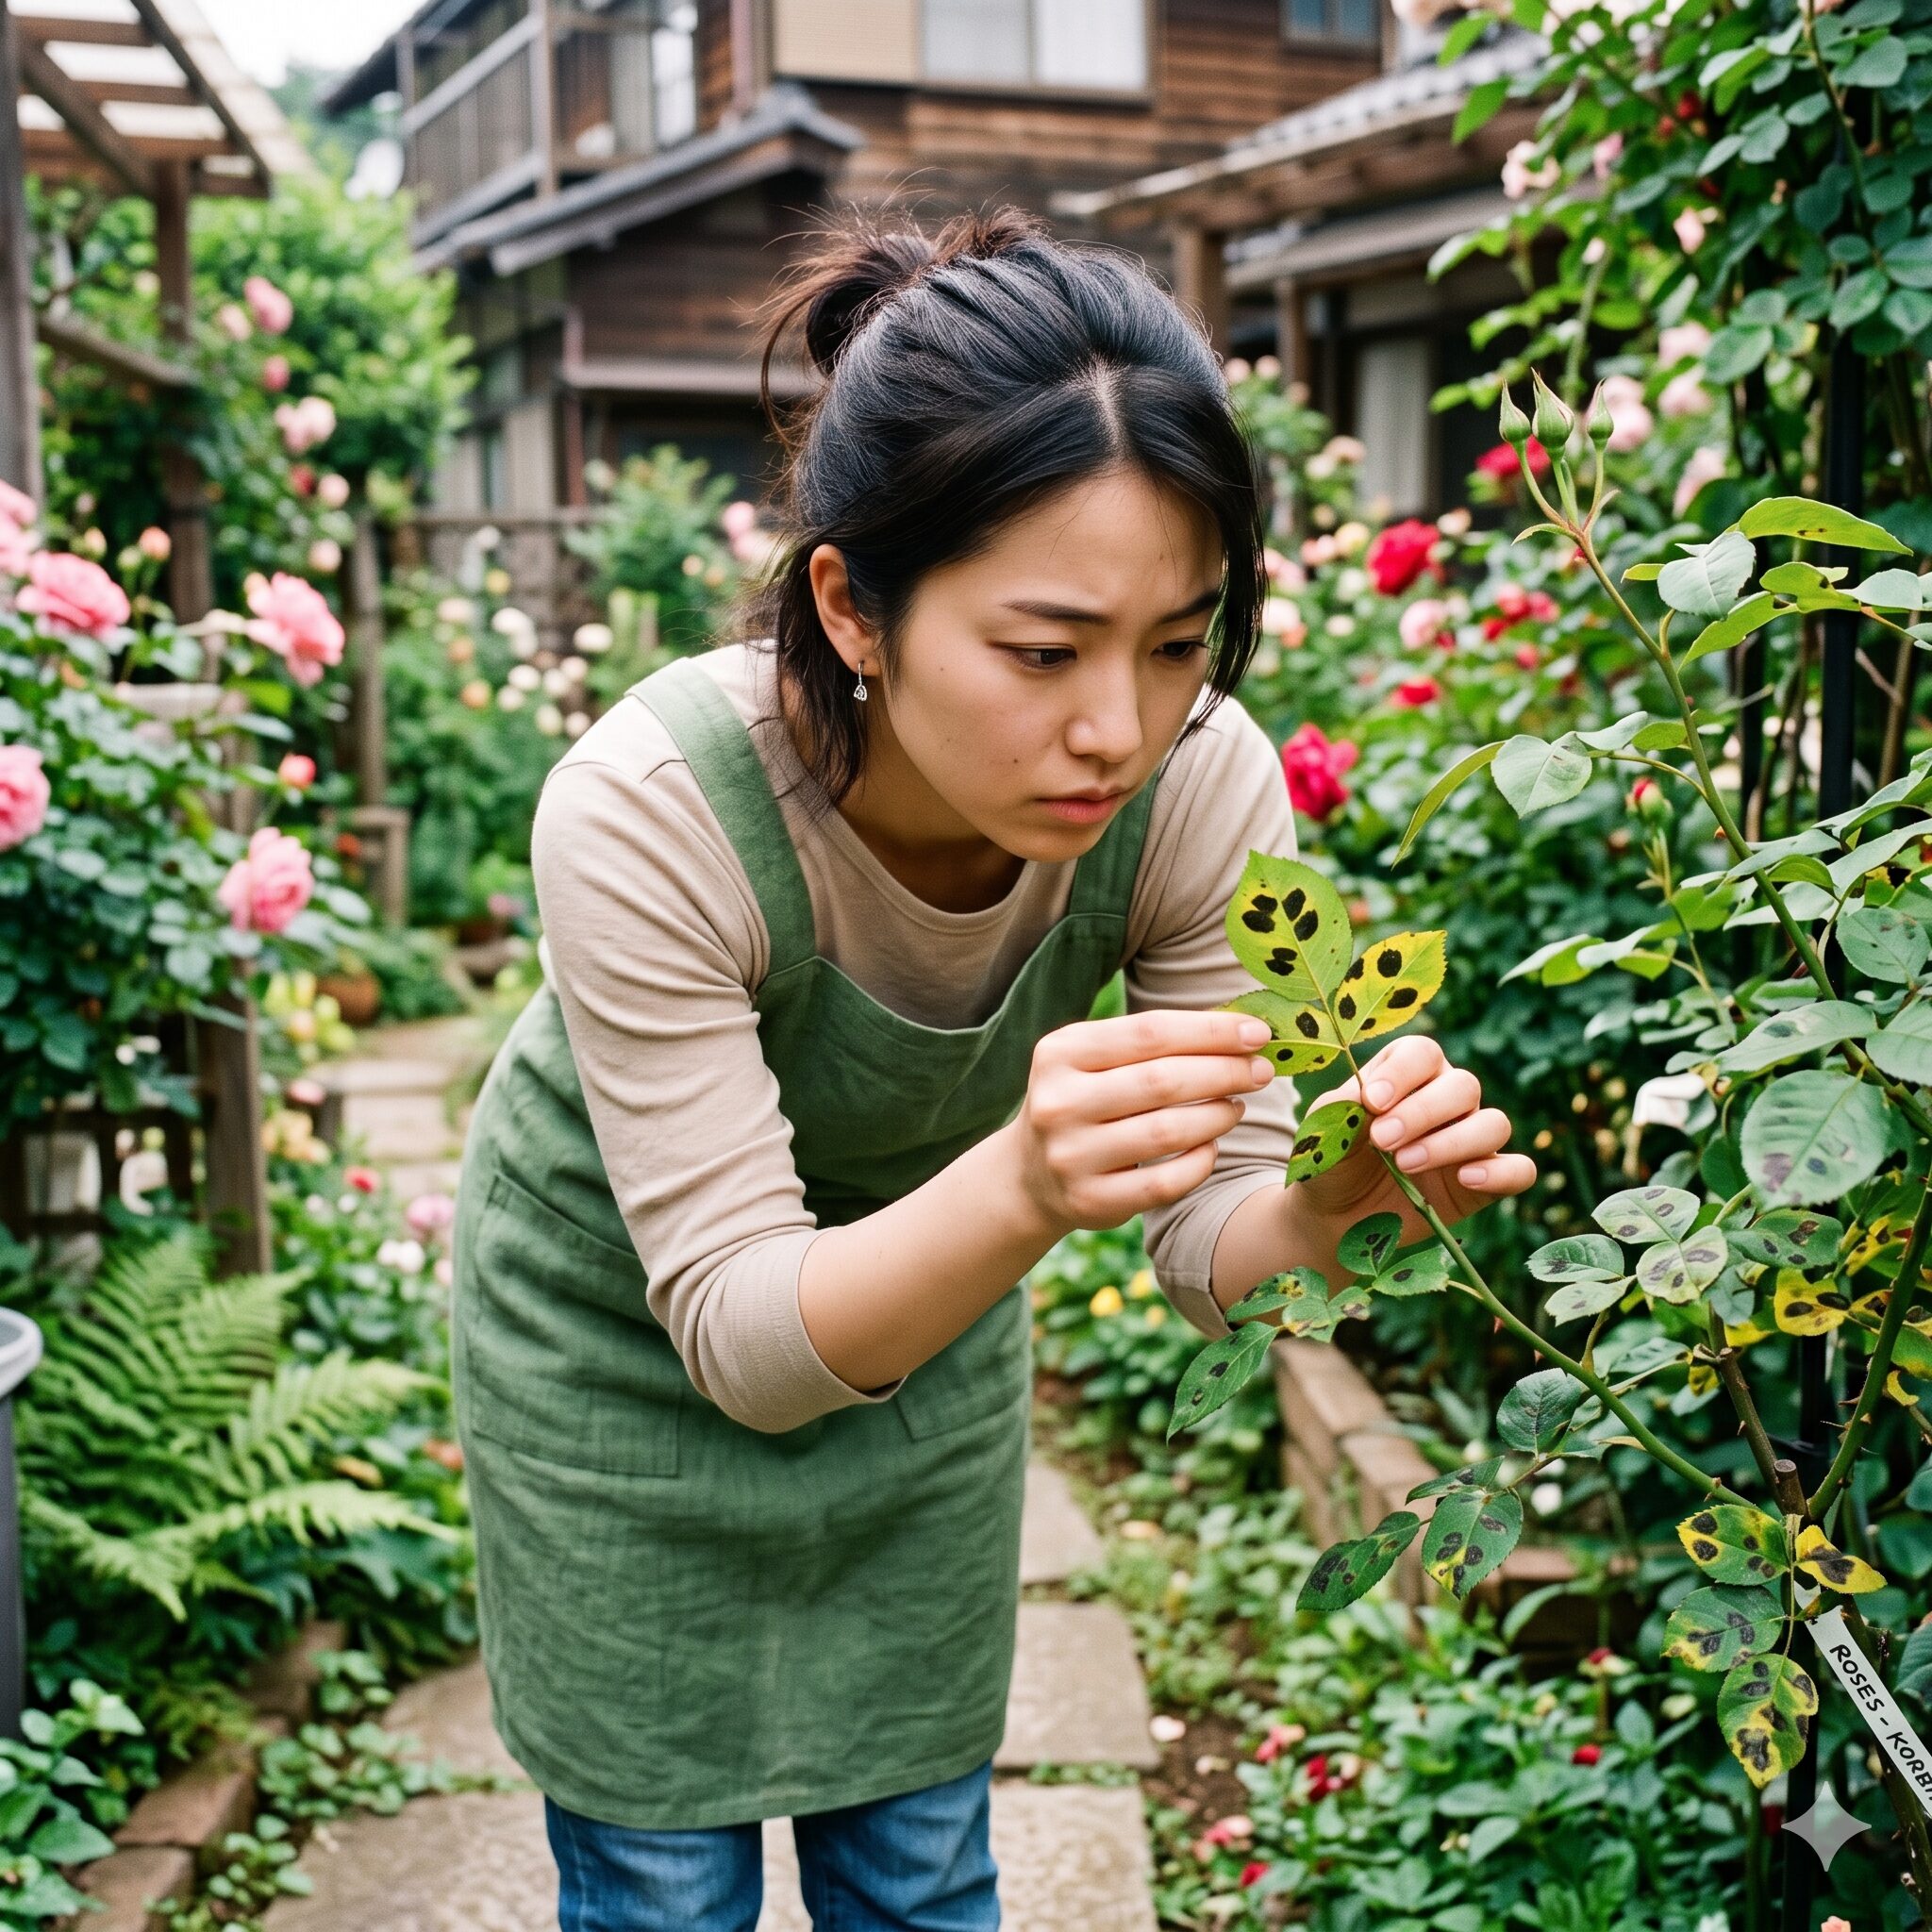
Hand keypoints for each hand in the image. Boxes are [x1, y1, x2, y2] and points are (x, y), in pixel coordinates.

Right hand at [1007, 1009, 1275, 1233]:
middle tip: (1262, 1071)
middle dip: (1225, 1072)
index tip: (1259, 1033)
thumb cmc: (1087, 1098)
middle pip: (1162, 1081)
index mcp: (1060, 1052)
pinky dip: (1200, 1162)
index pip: (1150, 1032)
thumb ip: (1155, 1042)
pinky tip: (1212, 1146)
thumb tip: (1242, 1030)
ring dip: (1217, 1116)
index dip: (1211, 1031)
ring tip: (1238, 1106)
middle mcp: (1059, 1102)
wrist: (1032, 1173)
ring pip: (1167, 1132)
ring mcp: (1071, 1155)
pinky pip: (1165, 1183)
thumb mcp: (1098, 1059)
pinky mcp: (1090, 1200)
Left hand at [1297, 1036, 1535, 1247]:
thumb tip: (1369, 1099)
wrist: (1336, 1218)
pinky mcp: (1486, 1183)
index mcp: (1407, 1075)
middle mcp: (1446, 1100)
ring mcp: (1470, 1141)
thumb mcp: (1325, 1133)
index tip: (1372, 1101)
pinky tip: (1466, 1179)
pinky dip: (1501, 1172)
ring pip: (1494, 1123)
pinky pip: (1519, 1170)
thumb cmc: (1333, 1162)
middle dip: (1423, 1112)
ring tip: (1406, 1164)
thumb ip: (1343, 1110)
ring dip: (1453, 1142)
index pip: (1422, 1053)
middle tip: (1384, 1140)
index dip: (1403, 1073)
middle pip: (1463, 1085)